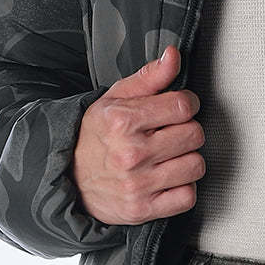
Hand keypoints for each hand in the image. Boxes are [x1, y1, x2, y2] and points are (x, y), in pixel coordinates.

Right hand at [71, 45, 204, 225]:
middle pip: (194, 134)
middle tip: (169, 133)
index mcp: (123, 121)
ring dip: (186, 160)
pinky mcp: (143, 209)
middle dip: (186, 131)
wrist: (68, 178)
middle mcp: (131, 153)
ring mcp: (137, 184)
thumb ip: (150, 77)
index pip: (183, 106)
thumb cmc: (95, 136)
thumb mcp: (115, 98)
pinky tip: (167, 179)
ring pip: (195, 165)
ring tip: (168, 156)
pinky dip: (182, 188)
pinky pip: (187, 196)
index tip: (178, 108)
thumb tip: (173, 56)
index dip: (187, 104)